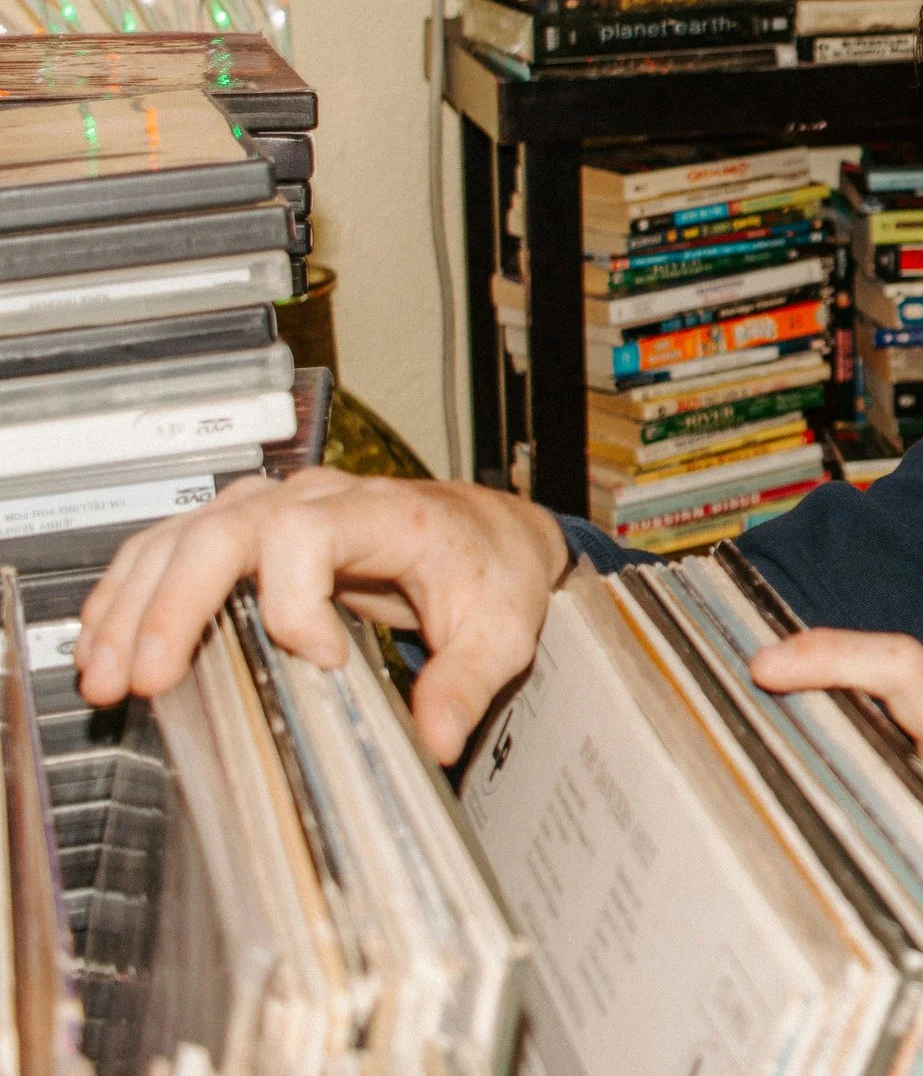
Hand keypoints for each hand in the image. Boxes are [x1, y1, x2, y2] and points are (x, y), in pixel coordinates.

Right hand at [75, 469, 570, 762]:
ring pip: (183, 535)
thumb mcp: (503, 627)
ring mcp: (278, 507)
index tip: (323, 661)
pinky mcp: (252, 528)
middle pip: (222, 531)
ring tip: (103, 674)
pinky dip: (132, 590)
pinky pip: (174, 545)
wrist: (489, 531)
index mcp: (385, 514)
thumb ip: (469, 680)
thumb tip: (437, 739)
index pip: (307, 534)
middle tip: (147, 679)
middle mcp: (320, 499)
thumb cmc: (491, 570)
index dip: (295, 600)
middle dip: (174, 606)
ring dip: (134, 602)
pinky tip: (102, 639)